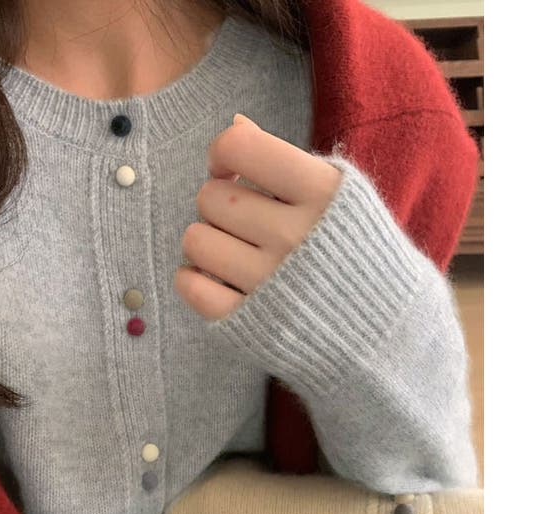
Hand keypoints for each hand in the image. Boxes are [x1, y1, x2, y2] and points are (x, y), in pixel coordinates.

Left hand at [174, 114, 342, 319]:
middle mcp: (294, 235)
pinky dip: (192, 279)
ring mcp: (269, 283)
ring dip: (205, 241)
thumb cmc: (353, 251)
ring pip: (194, 240)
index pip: (238, 148)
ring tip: (232, 251)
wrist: (383, 328)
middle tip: (242, 222)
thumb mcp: (337, 195)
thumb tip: (235, 125)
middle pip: (209, 197)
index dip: (222, 154)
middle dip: (218, 204)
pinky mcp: (247, 322)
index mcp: (321, 193)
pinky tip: (215, 277)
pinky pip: (189, 286)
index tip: (230, 171)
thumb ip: (285, 160)